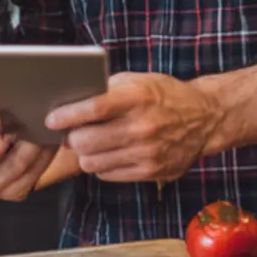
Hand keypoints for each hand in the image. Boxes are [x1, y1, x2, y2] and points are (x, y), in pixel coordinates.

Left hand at [46, 72, 221, 183]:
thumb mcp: (138, 81)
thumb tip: (70, 101)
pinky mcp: (151, 172)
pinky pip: (108, 175)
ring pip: (93, 163)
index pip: (93, 109)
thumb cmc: (165, 95)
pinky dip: (102, 165)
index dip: (67, 115)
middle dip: (72, 138)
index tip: (51, 119)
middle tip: (72, 132)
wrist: (205, 118)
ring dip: (85, 154)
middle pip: (87, 141)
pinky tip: (110, 153)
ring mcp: (147, 153)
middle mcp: (142, 127)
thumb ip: (106, 90)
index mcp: (138, 97)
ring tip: (92, 143)